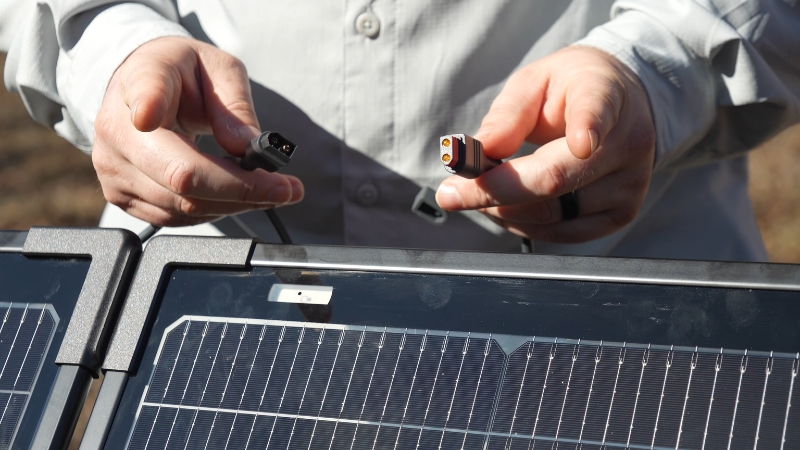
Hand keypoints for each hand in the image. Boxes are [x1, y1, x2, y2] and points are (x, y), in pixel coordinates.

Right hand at [93, 37, 302, 226]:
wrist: (139, 89)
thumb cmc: (180, 74)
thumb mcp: (218, 69)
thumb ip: (234, 104)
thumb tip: (247, 145)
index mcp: (138, 83)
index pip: (145, 99)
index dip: (150, 108)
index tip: (158, 117)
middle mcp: (116, 132)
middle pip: (181, 176)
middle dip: (244, 189)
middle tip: (286, 188)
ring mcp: (113, 169)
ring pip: (184, 206)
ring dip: (237, 204)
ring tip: (270, 190)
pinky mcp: (121, 196)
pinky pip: (177, 217)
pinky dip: (217, 210)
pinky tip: (238, 195)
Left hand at [436, 46, 655, 243]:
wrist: (620, 104)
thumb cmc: (569, 91)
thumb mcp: (534, 83)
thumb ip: (507, 114)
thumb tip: (481, 150)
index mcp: (606, 95)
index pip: (598, 112)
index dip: (589, 129)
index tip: (580, 144)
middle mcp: (628, 143)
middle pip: (557, 179)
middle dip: (494, 190)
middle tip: (451, 192)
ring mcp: (629, 184)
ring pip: (553, 215)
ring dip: (502, 210)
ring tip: (478, 192)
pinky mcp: (622, 214)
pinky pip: (562, 233)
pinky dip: (522, 225)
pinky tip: (504, 207)